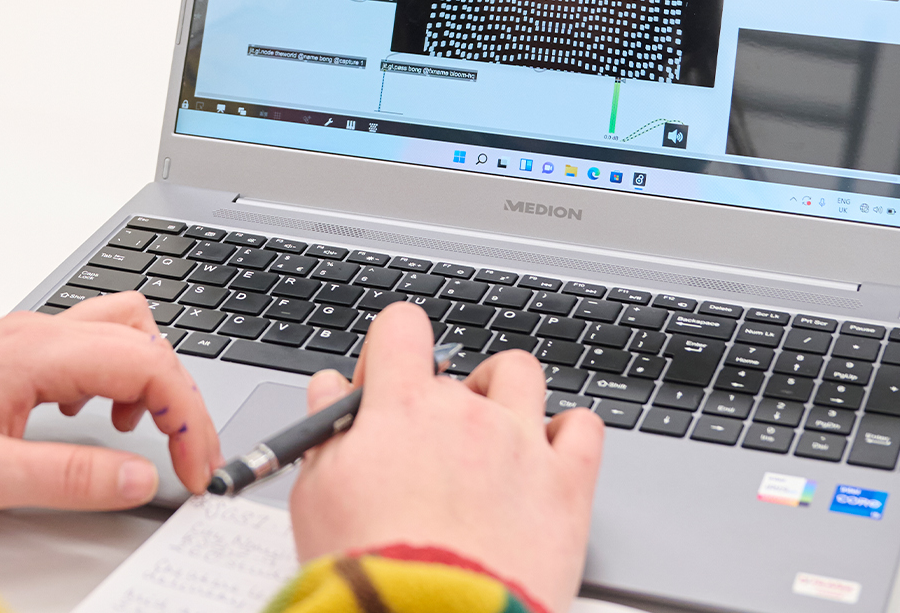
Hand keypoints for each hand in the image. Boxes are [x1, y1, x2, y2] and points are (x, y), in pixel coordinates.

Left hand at [0, 292, 220, 515]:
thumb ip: (70, 476)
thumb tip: (140, 478)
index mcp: (36, 351)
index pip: (147, 362)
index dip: (186, 415)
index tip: (195, 466)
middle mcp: (38, 332)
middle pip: (147, 337)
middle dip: (180, 397)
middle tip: (189, 458)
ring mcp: (28, 336)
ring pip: (123, 329)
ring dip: (150, 377)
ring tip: (146, 435)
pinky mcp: (18, 351)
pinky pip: (93, 344)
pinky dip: (119, 377)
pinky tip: (103, 418)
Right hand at [289, 303, 603, 612]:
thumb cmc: (369, 571)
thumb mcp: (316, 496)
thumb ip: (325, 430)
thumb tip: (331, 389)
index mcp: (403, 407)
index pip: (401, 327)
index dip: (391, 351)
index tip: (385, 387)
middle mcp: (466, 413)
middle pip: (455, 371)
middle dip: (439, 402)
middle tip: (425, 454)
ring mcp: (522, 444)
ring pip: (522, 375)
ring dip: (505, 394)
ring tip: (489, 437)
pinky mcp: (566, 485)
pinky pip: (584, 426)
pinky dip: (567, 432)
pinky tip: (545, 457)